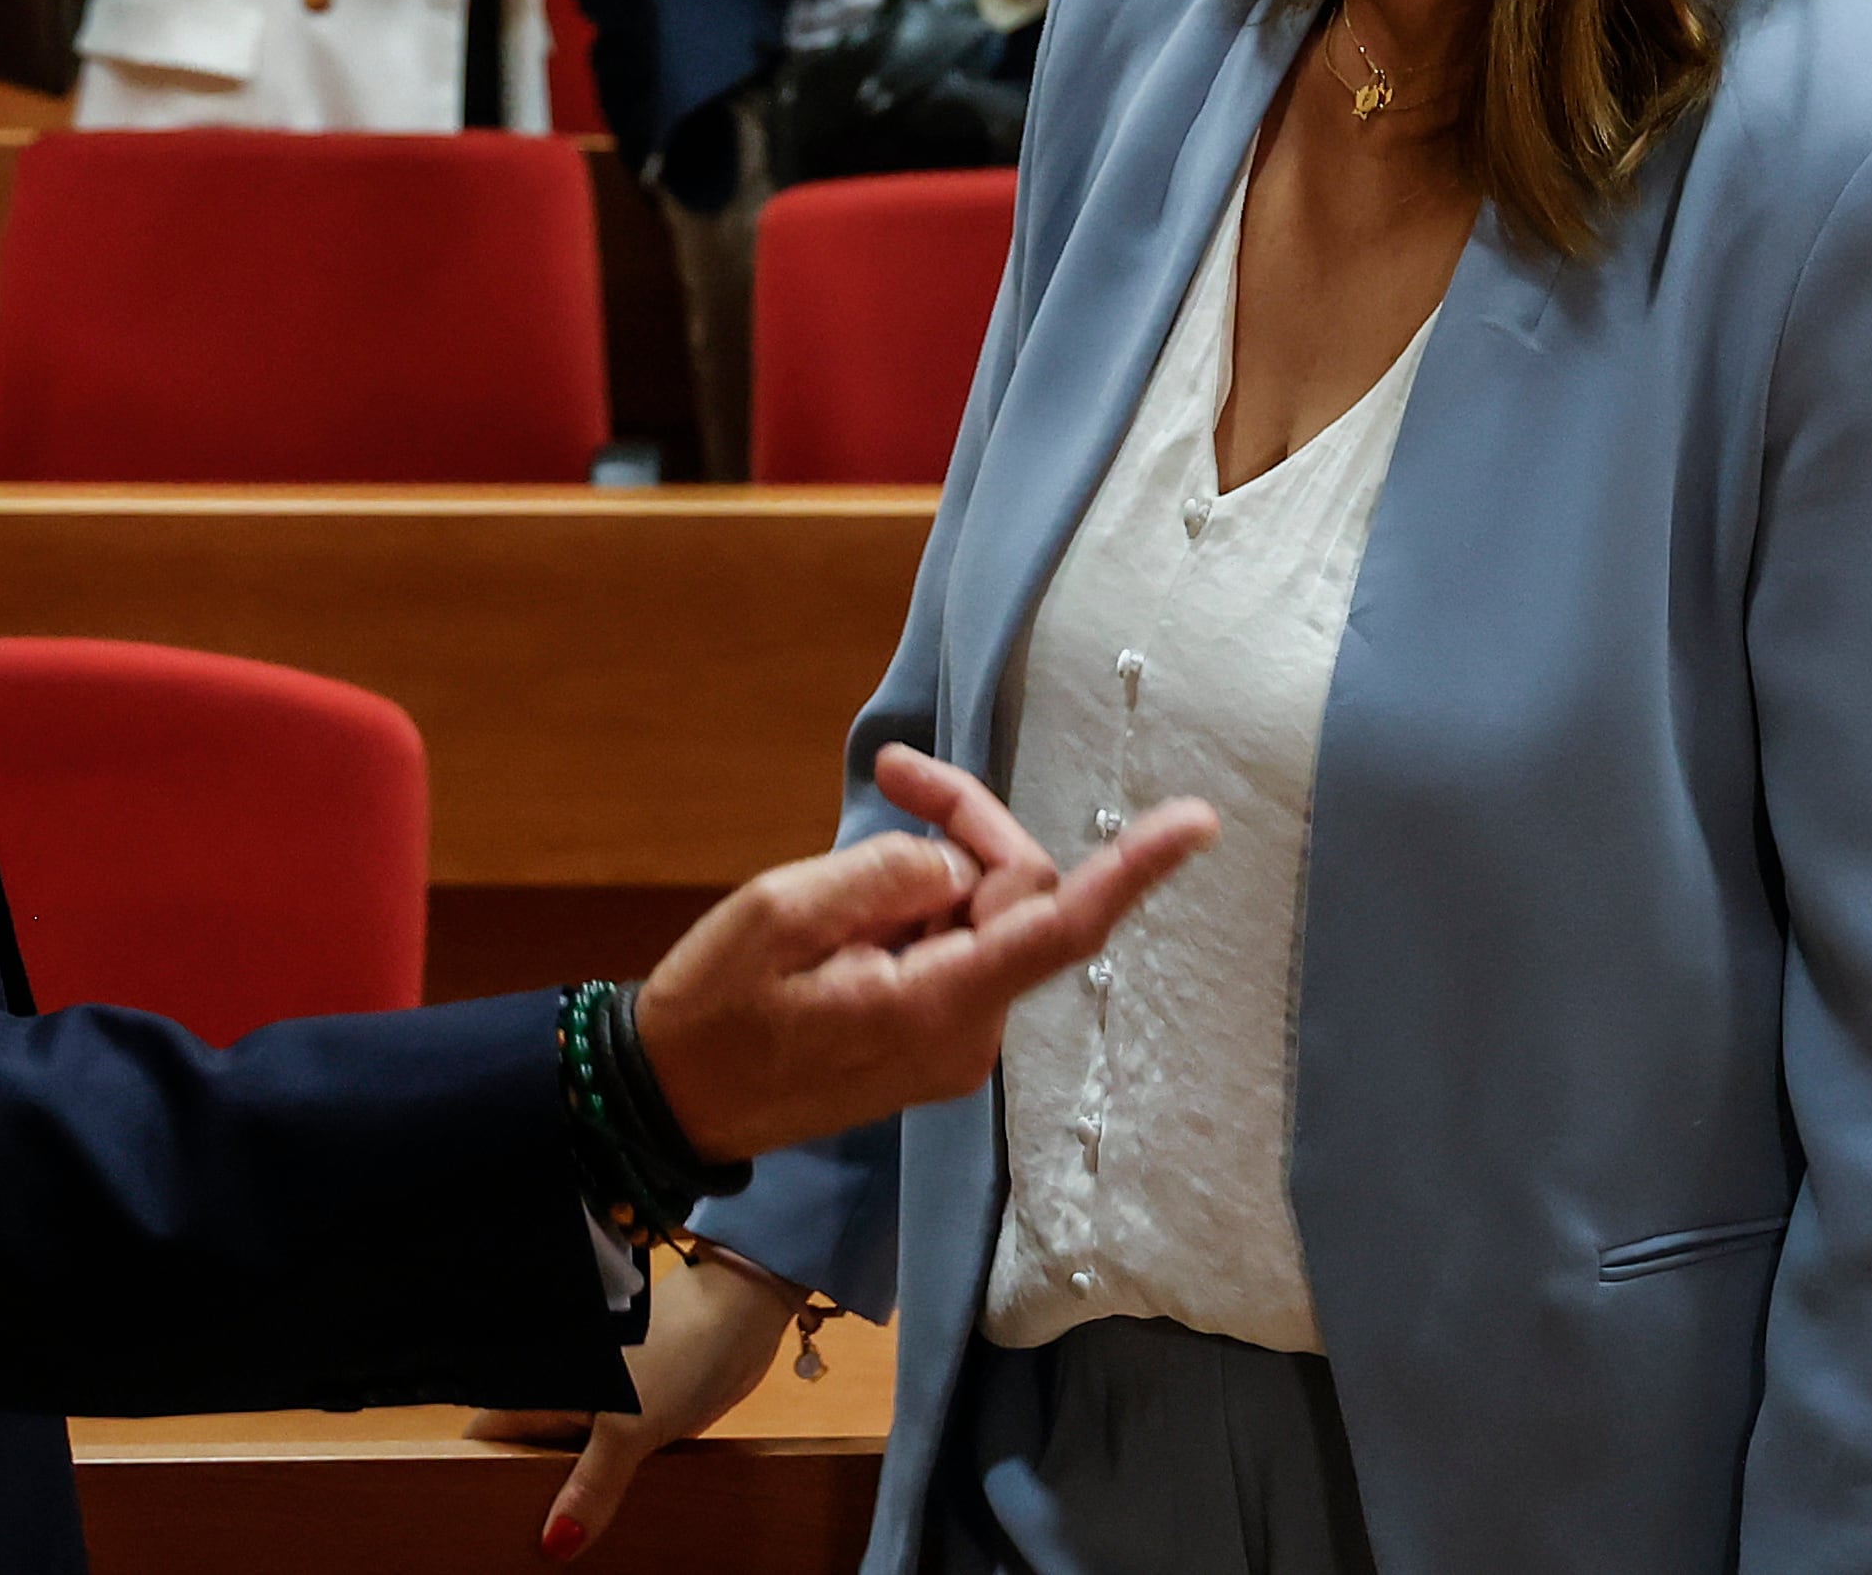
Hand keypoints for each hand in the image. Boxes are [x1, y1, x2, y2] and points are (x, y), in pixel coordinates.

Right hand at [469, 1246, 797, 1559]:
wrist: (742, 1314)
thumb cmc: (680, 1350)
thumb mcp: (630, 1427)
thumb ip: (591, 1486)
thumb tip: (556, 1544)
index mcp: (542, 1385)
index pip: (485, 1438)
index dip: (475, 1479)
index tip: (480, 1527)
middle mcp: (561, 1397)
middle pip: (523, 1458)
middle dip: (527, 1503)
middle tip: (526, 1553)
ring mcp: (596, 1409)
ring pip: (566, 1466)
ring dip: (570, 1504)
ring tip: (566, 1553)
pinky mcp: (631, 1421)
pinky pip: (603, 1466)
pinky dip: (604, 1493)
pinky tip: (606, 1527)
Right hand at [637, 742, 1213, 1163]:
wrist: (674, 1099)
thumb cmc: (715, 1009)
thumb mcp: (782, 914)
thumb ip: (885, 876)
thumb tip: (953, 866)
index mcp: (938, 1007)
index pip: (1059, 926)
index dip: (1133, 871)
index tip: (1196, 823)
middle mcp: (968, 1034)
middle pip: (1014, 898)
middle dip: (965, 829)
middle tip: (892, 773)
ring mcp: (954, 1045)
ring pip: (981, 919)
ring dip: (926, 874)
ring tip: (828, 885)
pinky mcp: (934, 1043)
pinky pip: (953, 951)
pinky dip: (914, 911)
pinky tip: (843, 918)